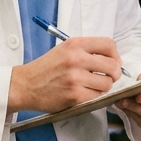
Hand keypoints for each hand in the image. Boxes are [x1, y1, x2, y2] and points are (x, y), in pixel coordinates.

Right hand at [8, 37, 123, 112]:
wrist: (25, 85)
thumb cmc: (45, 68)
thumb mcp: (64, 50)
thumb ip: (86, 51)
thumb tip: (112, 59)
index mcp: (75, 44)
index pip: (108, 44)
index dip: (115, 55)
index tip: (114, 61)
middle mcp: (76, 59)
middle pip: (112, 65)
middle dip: (114, 73)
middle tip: (108, 76)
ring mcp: (75, 78)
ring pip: (107, 83)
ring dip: (104, 86)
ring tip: (93, 85)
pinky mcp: (74, 95)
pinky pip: (97, 96)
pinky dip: (94, 96)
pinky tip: (85, 93)